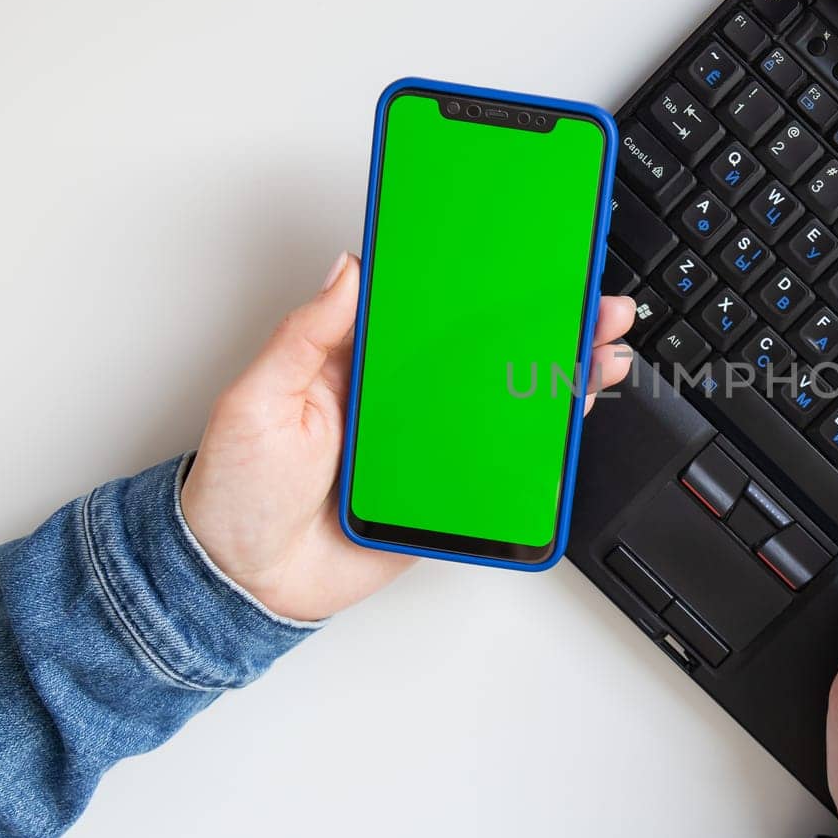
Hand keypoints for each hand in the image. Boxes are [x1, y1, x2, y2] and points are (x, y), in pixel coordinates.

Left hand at [180, 251, 636, 621]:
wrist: (245, 581)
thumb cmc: (236, 490)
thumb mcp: (256, 400)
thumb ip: (303, 336)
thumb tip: (346, 269)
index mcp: (358, 363)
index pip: (428, 310)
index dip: (476, 283)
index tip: (519, 256)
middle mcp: (400, 398)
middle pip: (483, 351)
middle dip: (542, 323)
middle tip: (589, 301)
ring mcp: (427, 444)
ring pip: (503, 401)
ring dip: (555, 375)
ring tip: (601, 351)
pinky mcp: (444, 490)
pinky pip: (501, 462)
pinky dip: (542, 443)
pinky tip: (573, 415)